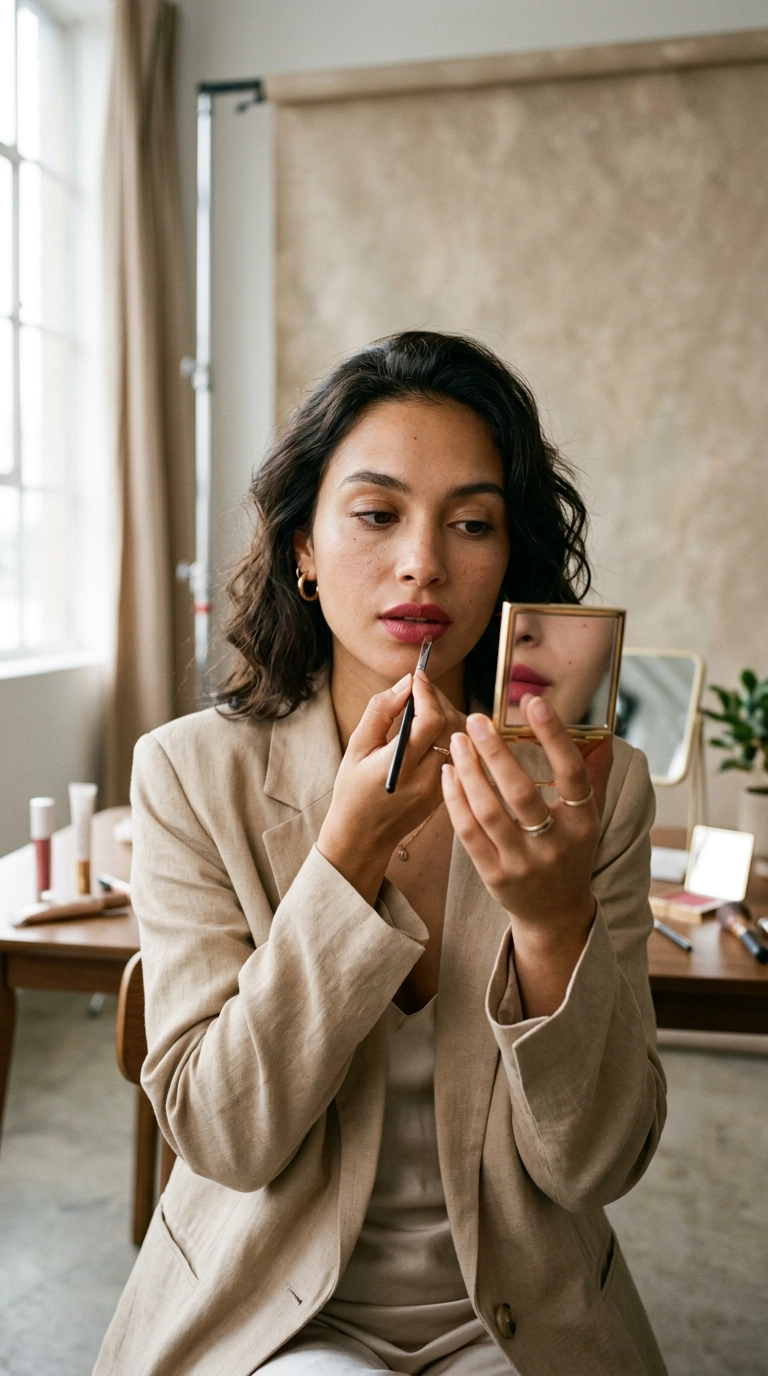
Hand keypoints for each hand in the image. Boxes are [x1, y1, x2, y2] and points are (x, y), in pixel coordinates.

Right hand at [318, 671, 464, 905]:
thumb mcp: (356, 748)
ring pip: (460, 738)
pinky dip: (449, 733)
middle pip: (451, 725)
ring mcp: (441, 787)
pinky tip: (432, 728)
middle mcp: (426, 779)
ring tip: (426, 705)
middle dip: (438, 699)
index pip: (430, 721)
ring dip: (447, 714)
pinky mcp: (447, 791)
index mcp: (400, 767)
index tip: (417, 676)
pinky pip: (459, 753)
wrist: (363, 837)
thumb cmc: (353, 791)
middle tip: (421, 687)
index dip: (427, 693)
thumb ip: (380, 711)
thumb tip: (406, 683)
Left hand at [441, 694, 612, 1015]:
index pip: (572, 774)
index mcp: (583, 823)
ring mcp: (522, 862)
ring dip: (469, 771)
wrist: (554, 913)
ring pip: (489, 811)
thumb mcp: (590, 819)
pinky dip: (456, 800)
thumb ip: (595, 776)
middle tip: (475, 720)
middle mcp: (555, 844)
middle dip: (495, 751)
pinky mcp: (494, 875)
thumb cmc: (570, 853)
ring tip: (456, 741)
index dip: (554, 736)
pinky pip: (469, 832)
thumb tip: (604, 734)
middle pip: (521, 792)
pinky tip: (448, 773)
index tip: (533, 703)